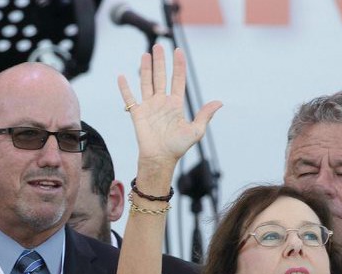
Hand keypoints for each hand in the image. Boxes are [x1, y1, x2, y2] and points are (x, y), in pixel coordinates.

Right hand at [116, 46, 221, 167]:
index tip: (178, 51)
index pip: (177, 79)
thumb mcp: (196, 131)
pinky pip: (129, 98)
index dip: (178, 65)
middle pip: (161, 76)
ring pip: (146, 82)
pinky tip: (121, 76)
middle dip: (160, 61)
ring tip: (145, 54)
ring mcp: (148, 107)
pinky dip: (124, 88)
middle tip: (158, 46)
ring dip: (145, 68)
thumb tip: (219, 102)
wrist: (160, 159)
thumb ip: (205, 115)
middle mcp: (161, 102)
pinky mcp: (137, 114)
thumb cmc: (178, 147)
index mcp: (175, 104)